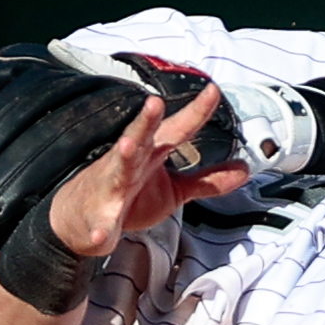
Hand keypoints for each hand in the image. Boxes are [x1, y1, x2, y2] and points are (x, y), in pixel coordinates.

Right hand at [45, 83, 250, 254]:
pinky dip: (99, 227)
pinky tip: (100, 233)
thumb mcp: (173, 189)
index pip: (176, 129)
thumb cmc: (128, 197)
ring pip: (116, 170)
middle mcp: (130, 164)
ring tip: (128, 147)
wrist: (81, 220)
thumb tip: (244, 170)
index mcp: (151, 153)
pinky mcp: (99, 215)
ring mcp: (112, 188)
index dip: (195, 111)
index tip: (213, 91)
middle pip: (140, 138)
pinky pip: (100, 222)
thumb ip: (206, 180)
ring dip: (122, 157)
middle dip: (146, 121)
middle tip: (155, 103)